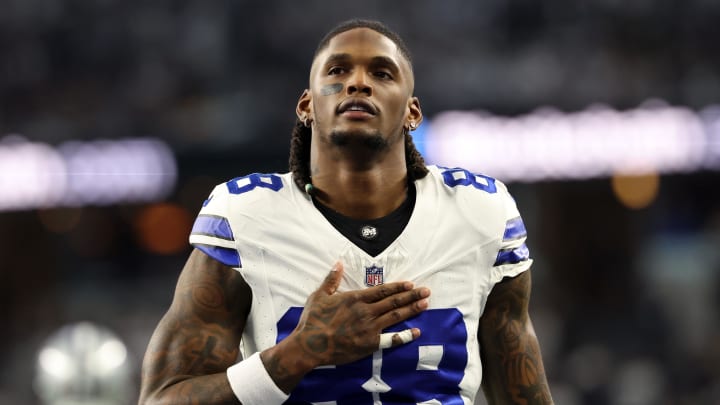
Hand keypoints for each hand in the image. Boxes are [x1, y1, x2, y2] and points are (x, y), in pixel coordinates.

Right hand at [293, 261, 429, 365]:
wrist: (310, 345)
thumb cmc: (313, 320)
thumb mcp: (319, 295)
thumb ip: (331, 279)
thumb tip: (338, 263)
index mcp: (355, 298)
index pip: (383, 290)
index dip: (398, 287)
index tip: (411, 284)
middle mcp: (366, 312)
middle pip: (393, 301)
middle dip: (411, 296)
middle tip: (426, 291)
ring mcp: (369, 328)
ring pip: (395, 316)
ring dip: (411, 310)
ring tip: (425, 305)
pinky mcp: (370, 344)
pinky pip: (391, 339)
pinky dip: (405, 336)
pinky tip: (416, 332)